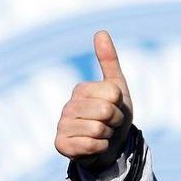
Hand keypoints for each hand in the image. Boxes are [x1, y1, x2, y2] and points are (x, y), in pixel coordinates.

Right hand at [54, 29, 134, 168]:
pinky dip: (100, 148)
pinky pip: (90, 145)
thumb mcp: (117, 88)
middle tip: (110, 124)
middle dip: (115, 121)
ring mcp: (62, 126)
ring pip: (98, 130)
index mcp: (80, 90)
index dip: (120, 105)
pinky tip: (94, 147)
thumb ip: (109, 61)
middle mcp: (68, 106)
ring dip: (107, 136)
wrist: (110, 147)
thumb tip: (100, 32)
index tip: (114, 109)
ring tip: (102, 135)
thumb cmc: (113, 116)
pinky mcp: (61, 145)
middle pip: (106, 112)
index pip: (112, 94)